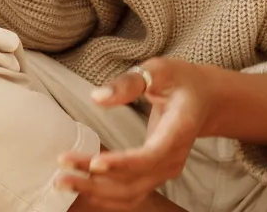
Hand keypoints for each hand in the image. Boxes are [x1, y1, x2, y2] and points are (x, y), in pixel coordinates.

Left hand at [55, 57, 216, 210]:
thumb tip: (97, 97)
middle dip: (95, 181)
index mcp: (178, 130)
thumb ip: (129, 82)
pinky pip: (130, 193)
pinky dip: (104, 196)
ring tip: (62, 182)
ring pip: (129, 193)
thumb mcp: (159, 70)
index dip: (122, 163)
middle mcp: (173, 158)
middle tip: (60, 174)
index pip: (150, 156)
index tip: (94, 163)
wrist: (205, 99)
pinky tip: (80, 188)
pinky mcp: (155, 175)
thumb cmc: (180, 80)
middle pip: (133, 181)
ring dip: (95, 193)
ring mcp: (165, 170)